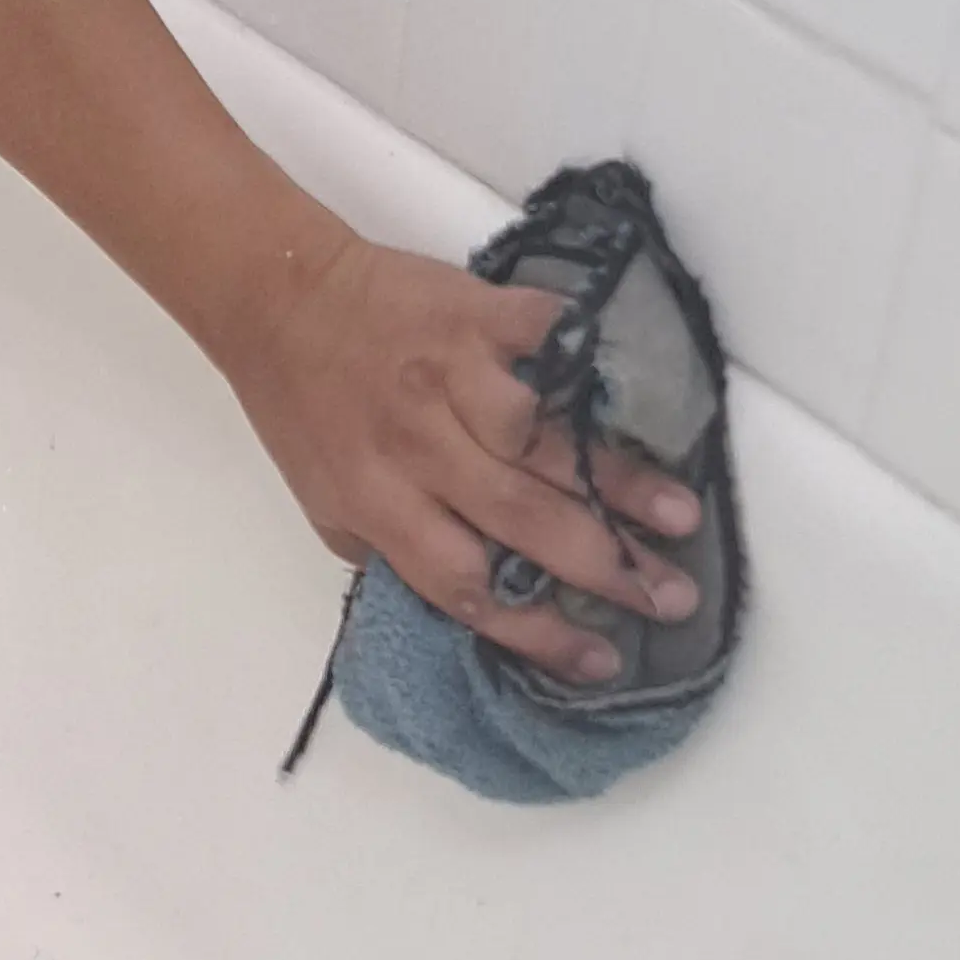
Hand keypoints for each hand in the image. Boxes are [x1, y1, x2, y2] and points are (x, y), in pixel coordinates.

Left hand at [225, 218, 702, 685]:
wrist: (278, 299)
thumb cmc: (307, 410)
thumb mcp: (327, 506)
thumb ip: (393, 553)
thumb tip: (475, 600)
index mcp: (379, 504)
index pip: (466, 585)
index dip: (537, 630)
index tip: (601, 660)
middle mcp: (418, 447)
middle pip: (522, 518)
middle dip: (604, 566)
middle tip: (671, 598)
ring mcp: (451, 376)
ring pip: (546, 439)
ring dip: (619, 481)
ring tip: (681, 518)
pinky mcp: (476, 313)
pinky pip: (550, 343)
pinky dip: (597, 369)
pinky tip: (650, 403)